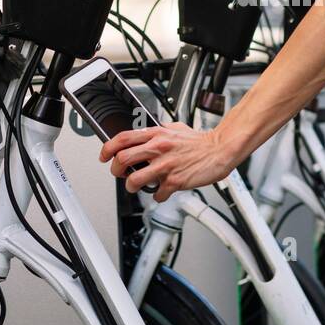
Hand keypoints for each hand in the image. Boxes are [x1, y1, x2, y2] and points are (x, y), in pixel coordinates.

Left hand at [99, 121, 236, 201]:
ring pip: (134, 180)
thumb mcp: (175, 128)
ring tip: (138, 187)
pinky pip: (157, 194)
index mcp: (156, 134)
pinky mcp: (175, 181)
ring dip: (132, 187)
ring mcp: (166, 165)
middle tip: (120, 174)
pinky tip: (162, 192)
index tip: (104, 157)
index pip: (122, 138)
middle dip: (116, 171)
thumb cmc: (200, 141)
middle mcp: (159, 148)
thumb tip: (144, 135)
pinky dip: (157, 196)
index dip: (107, 148)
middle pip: (122, 159)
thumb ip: (158, 131)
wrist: (220, 150)